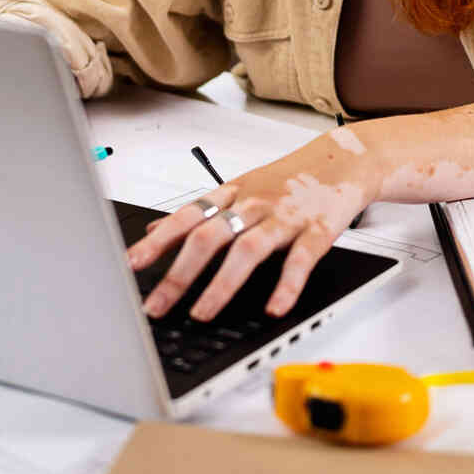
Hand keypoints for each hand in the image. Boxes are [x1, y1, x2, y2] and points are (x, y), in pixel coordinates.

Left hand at [125, 132, 383, 321]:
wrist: (344, 160)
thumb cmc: (288, 179)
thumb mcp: (239, 188)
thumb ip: (199, 212)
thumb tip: (154, 228)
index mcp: (231, 194)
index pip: (185, 217)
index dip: (156, 241)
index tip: (130, 265)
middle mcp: (253, 204)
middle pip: (209, 236)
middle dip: (180, 274)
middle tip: (157, 305)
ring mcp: (285, 217)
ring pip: (248, 249)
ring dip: (222, 284)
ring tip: (202, 313)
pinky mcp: (318, 230)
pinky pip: (300, 259)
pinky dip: (286, 285)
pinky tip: (274, 307)